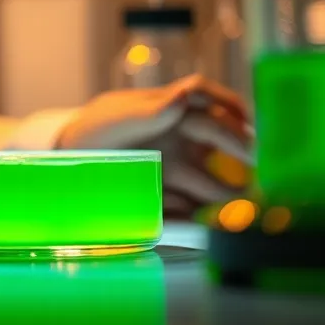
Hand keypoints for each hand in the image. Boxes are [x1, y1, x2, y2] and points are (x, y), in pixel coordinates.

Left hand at [58, 74, 252, 216]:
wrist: (66, 162)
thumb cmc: (93, 130)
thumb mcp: (116, 119)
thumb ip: (151, 111)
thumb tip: (186, 96)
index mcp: (168, 109)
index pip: (205, 98)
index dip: (229, 105)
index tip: (247, 120)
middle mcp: (178, 136)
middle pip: (217, 141)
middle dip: (241, 152)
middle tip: (258, 169)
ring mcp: (174, 166)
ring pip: (209, 180)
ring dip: (226, 194)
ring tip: (242, 209)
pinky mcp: (165, 196)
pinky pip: (189, 208)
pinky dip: (199, 219)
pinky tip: (209, 228)